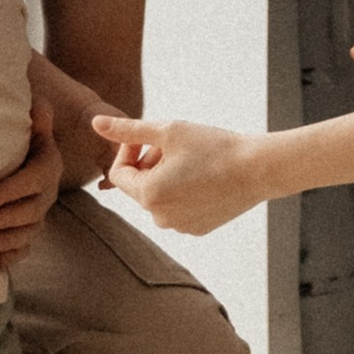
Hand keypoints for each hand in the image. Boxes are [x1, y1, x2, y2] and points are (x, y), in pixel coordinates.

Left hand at [0, 95, 61, 266]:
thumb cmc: (13, 138)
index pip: (39, 177)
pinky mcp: (26, 230)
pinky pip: (25, 248)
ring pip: (30, 231)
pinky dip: (12, 257)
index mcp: (47, 163)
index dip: (17, 187)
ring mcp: (37, 213)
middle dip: (9, 218)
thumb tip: (39, 105)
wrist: (12, 156)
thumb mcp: (23, 124)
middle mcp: (46, 191)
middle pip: (34, 209)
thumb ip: (34, 117)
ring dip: (10, 239)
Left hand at [93, 113, 266, 236]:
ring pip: (159, 197)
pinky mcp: (199, 228)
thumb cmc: (214, 147)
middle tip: (174, 144)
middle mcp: (160, 217)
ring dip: (165, 177)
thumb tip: (95, 124)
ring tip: (191, 159)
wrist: (258, 169)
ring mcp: (180, 226)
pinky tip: (205, 176)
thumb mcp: (168, 131)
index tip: (149, 136)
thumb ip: (128, 130)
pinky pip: (179, 208)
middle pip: (139, 186)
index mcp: (148, 195)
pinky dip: (183, 191)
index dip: (129, 150)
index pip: (119, 174)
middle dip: (149, 163)